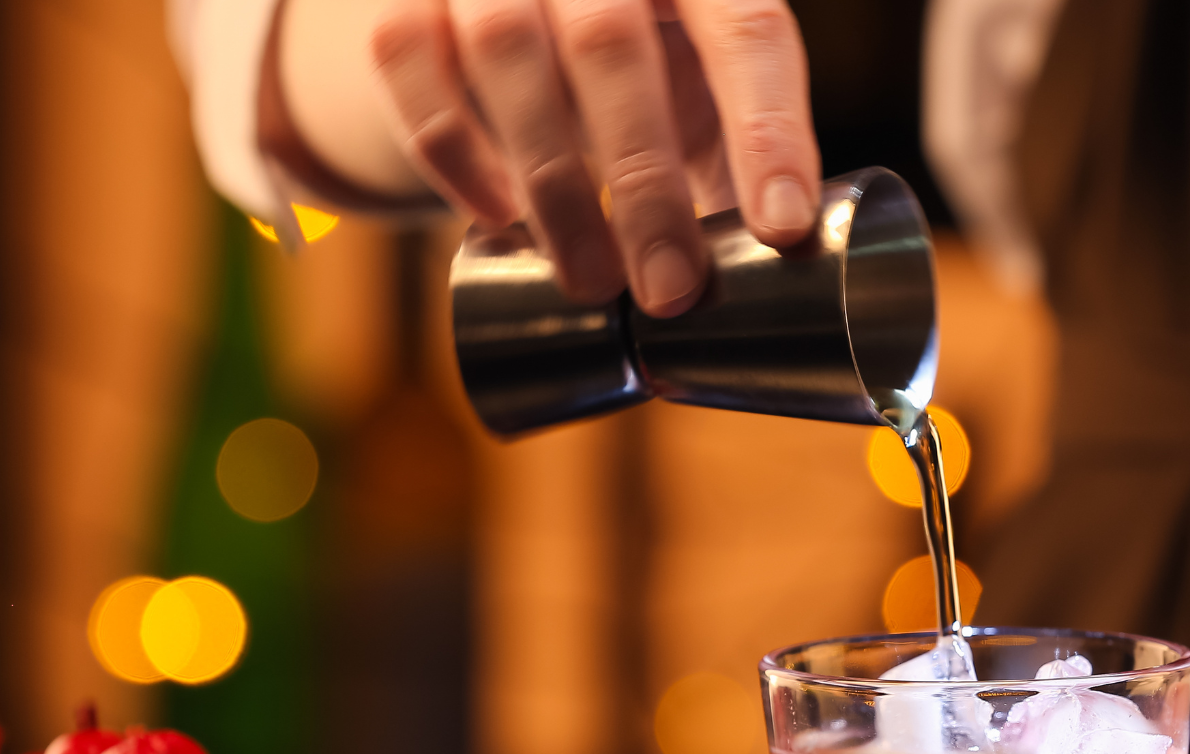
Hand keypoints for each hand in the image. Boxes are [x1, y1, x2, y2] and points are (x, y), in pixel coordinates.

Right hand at [330, 0, 819, 313]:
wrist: (527, 1)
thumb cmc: (645, 54)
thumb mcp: (705, 82)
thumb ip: (737, 151)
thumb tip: (777, 271)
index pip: (746, 27)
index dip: (767, 129)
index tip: (780, 227)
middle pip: (612, 44)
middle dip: (644, 184)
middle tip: (669, 289)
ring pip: (504, 50)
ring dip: (551, 183)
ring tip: (591, 279)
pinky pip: (409, 61)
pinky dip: (450, 150)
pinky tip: (495, 217)